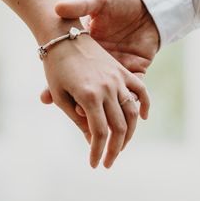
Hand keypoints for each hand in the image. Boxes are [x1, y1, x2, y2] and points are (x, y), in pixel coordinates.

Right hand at [41, 0, 159, 118]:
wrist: (145, 2)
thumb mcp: (95, 0)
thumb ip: (79, 5)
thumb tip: (57, 7)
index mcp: (88, 51)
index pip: (67, 75)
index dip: (55, 87)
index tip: (47, 96)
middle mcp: (101, 67)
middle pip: (86, 93)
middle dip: (75, 106)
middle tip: (66, 112)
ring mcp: (119, 72)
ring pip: (108, 98)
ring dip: (102, 113)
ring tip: (91, 122)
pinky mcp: (135, 71)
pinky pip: (132, 94)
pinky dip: (127, 104)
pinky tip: (117, 113)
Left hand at [42, 33, 149, 168]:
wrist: (63, 36)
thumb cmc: (55, 67)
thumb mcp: (61, 96)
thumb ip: (78, 119)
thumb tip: (92, 141)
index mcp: (89, 96)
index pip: (98, 133)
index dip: (97, 151)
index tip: (94, 165)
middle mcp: (107, 88)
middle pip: (118, 127)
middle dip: (114, 149)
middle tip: (107, 162)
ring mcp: (117, 79)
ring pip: (131, 113)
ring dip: (129, 134)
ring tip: (120, 147)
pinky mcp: (122, 71)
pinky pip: (140, 90)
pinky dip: (144, 105)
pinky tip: (143, 118)